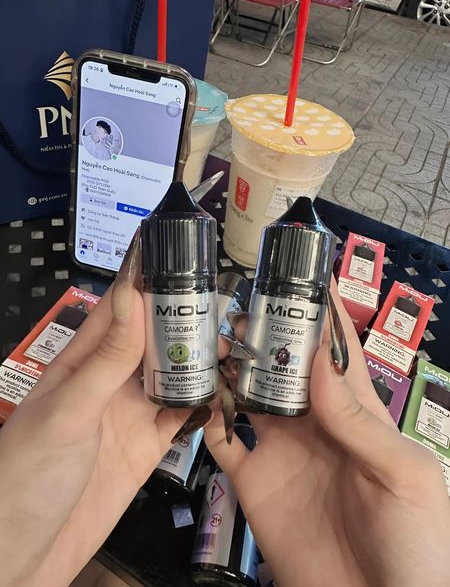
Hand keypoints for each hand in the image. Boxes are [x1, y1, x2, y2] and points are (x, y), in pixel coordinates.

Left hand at [0, 231, 189, 586]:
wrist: (22, 554)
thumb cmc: (26, 474)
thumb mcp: (68, 410)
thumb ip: (106, 359)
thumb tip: (133, 297)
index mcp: (82, 364)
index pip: (120, 311)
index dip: (146, 283)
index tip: (177, 260)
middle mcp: (109, 384)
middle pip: (154, 341)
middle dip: (184, 323)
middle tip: (219, 310)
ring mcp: (129, 415)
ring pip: (173, 375)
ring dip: (199, 363)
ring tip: (228, 351)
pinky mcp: (146, 448)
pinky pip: (181, 418)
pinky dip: (202, 406)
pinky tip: (220, 395)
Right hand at [206, 283, 449, 586]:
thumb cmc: (417, 544)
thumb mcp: (401, 474)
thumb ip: (359, 418)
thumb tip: (322, 358)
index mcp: (354, 413)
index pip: (334, 351)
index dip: (319, 316)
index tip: (299, 280)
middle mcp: (313, 424)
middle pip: (280, 366)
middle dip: (260, 337)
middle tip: (237, 316)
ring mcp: (280, 450)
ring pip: (244, 395)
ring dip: (227, 370)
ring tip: (209, 348)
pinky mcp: (254, 481)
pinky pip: (221, 442)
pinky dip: (205, 419)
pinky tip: (196, 401)